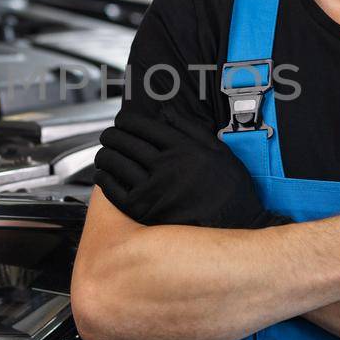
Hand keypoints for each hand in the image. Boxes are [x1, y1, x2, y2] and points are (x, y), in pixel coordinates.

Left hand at [94, 105, 290, 228]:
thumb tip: (165, 112)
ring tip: (104, 153)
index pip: (143, 126)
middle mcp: (166, 166)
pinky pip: (113, 190)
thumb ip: (191, 129)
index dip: (126, 120)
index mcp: (183, 148)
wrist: (236, 227)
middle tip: (109, 135)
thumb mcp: (219, 152)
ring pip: (116, 163)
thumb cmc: (229, 190)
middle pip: (125, 142)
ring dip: (105, 154)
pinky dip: (103, 178)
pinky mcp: (144, 212)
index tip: (121, 120)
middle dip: (112, 135)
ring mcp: (153, 189)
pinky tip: (104, 174)